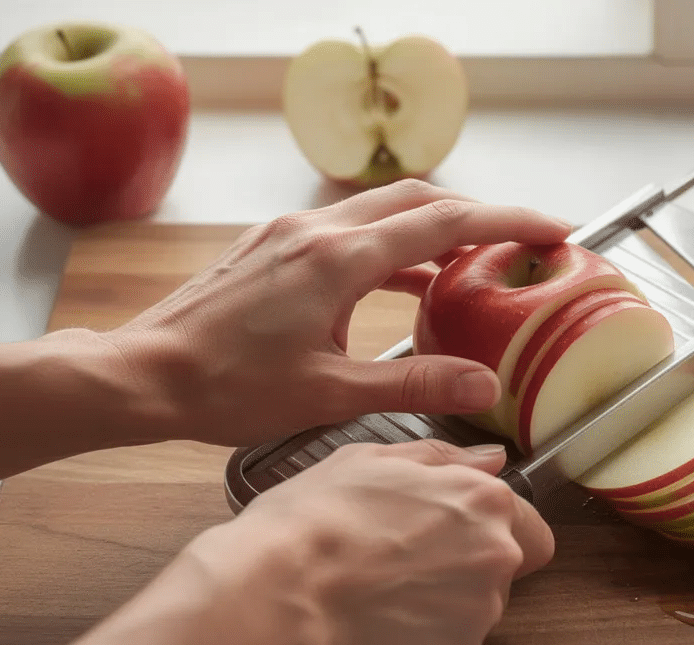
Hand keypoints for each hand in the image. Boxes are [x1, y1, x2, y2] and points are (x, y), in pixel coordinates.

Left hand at [103, 180, 572, 445]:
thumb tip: (483, 384)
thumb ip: (414, 385)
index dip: (506, 220)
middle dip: (478, 214)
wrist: (142, 374)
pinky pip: (349, 230)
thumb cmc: (223, 386)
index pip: (443, 221)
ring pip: (382, 211)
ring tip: (474, 264)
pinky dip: (391, 247)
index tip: (551, 227)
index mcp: (338, 260)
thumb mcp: (329, 395)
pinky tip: (406, 284)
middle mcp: (316, 232)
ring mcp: (290, 235)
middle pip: (418, 200)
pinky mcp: (274, 249)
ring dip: (434, 228)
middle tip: (522, 238)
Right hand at [184, 438, 554, 644]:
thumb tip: (490, 461)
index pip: (529, 530)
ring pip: (470, 620)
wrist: (276, 591)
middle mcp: (496, 559)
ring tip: (373, 606)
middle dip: (461, 575)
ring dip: (436, 615)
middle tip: (397, 573)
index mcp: (486, 504)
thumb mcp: (371, 459)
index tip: (448, 541)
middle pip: (500, 576)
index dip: (490, 535)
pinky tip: (367, 638)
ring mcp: (478, 618)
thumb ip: (442, 460)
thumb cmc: (314, 518)